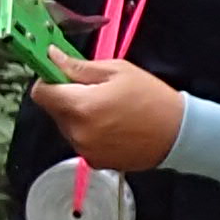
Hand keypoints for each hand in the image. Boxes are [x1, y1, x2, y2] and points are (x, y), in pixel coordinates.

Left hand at [34, 55, 185, 170]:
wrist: (178, 133)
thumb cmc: (150, 97)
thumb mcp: (116, 71)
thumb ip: (79, 67)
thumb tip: (52, 57)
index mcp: (80, 106)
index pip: (41, 93)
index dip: (48, 81)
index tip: (61, 75)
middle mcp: (77, 132)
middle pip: (54, 110)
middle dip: (66, 97)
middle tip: (94, 89)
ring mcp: (85, 150)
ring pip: (67, 126)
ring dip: (78, 115)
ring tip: (108, 109)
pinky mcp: (95, 161)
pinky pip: (81, 141)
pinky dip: (89, 132)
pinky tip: (112, 126)